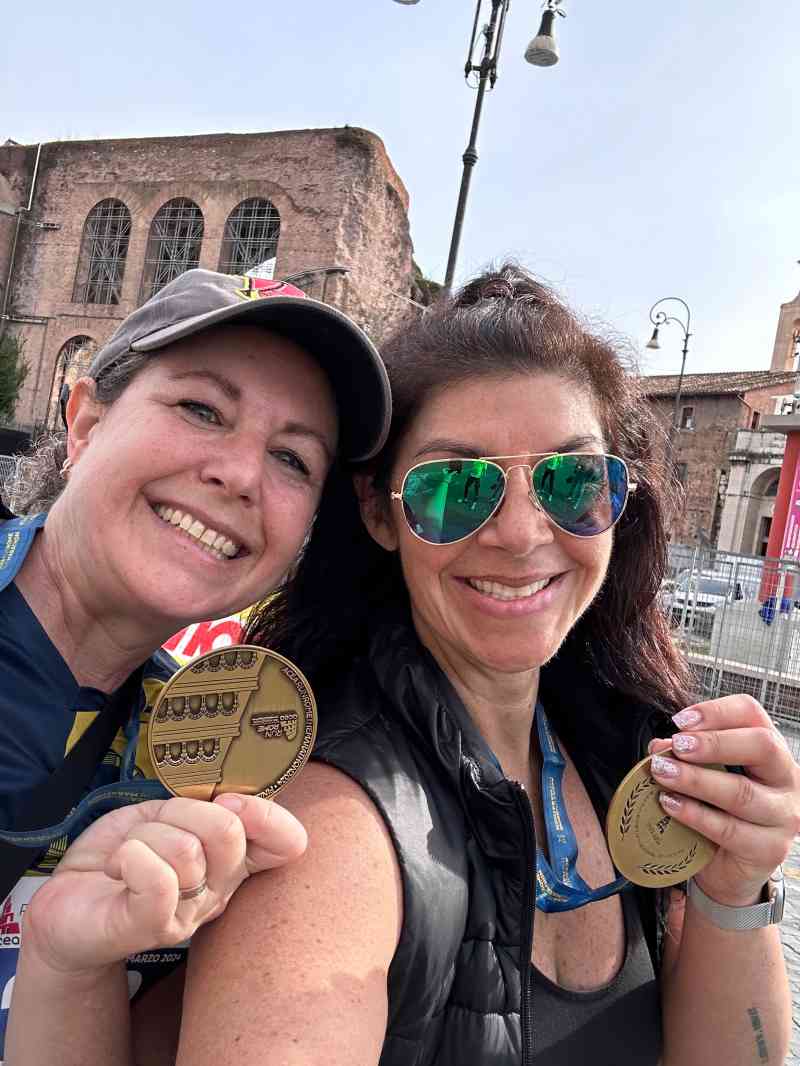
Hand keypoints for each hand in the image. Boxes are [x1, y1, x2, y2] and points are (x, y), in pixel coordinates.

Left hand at [22, 794, 306, 973]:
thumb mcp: (167, 815)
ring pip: (185, 849)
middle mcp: (219, 890)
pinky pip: (159, 881)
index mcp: (231, 860)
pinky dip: (130, 857)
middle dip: (180, 811)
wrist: (68, 902)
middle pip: (228, 831)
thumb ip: (203, 807)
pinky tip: (118, 869)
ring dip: (144, 836)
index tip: (228, 800)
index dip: (266, 814)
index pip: (288, 842)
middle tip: (155, 827)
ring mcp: (188, 914)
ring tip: (129, 853)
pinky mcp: (152, 928)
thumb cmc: (125, 853)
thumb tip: (232, 802)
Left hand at [648, 694, 799, 907]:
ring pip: (742, 792)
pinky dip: (694, 814)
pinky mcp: (769, 849)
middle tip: (678, 746)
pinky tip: (669, 803)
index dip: (717, 711)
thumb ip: (683, 757)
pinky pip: (729, 829)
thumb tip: (659, 747)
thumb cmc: (719, 811)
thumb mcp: (703, 776)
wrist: (730, 868)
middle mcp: (786, 778)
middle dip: (714, 742)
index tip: (680, 720)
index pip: (752, 714)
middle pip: (762, 746)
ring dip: (696, 780)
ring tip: (663, 773)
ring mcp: (783, 816)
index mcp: (770, 750)